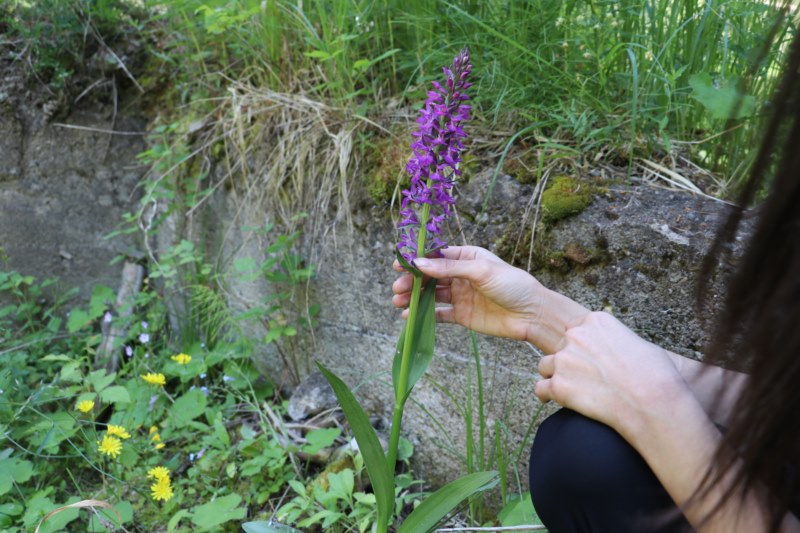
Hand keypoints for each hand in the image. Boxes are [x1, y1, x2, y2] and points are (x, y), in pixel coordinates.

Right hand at [392, 246, 554, 342]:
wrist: (532, 315)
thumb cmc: (512, 285)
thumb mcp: (481, 271)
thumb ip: (449, 267)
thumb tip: (419, 263)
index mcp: (467, 257)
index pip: (436, 256)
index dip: (416, 260)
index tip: (399, 265)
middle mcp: (461, 275)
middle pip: (430, 276)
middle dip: (411, 281)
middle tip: (397, 288)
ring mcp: (461, 296)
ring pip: (431, 295)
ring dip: (414, 298)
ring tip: (398, 302)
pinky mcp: (462, 316)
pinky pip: (439, 314)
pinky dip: (424, 315)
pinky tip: (409, 317)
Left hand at [535, 311, 688, 436]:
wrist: (652, 402)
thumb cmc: (655, 375)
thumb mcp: (639, 344)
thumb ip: (617, 341)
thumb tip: (616, 351)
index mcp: (595, 321)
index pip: (573, 329)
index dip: (578, 346)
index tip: (587, 359)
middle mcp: (575, 336)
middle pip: (558, 347)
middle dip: (567, 361)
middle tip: (581, 378)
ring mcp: (564, 360)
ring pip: (545, 366)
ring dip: (554, 376)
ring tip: (568, 390)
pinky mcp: (558, 385)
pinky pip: (540, 389)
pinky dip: (546, 395)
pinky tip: (553, 401)